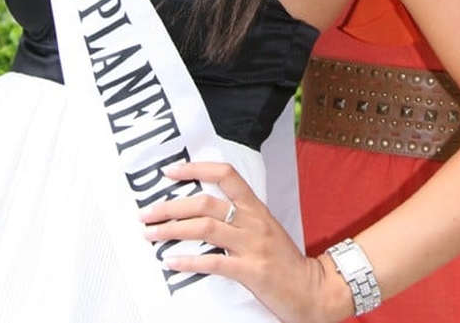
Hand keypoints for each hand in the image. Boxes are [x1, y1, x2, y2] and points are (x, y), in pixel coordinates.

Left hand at [140, 161, 333, 322]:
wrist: (313, 289)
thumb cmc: (285, 262)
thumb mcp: (265, 231)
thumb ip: (240, 219)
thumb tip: (202, 214)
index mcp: (257, 208)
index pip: (226, 175)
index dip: (196, 169)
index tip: (170, 172)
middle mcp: (253, 221)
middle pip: (206, 202)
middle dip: (171, 206)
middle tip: (146, 212)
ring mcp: (253, 245)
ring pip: (205, 227)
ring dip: (172, 230)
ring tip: (150, 235)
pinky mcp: (251, 271)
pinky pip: (214, 262)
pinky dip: (188, 261)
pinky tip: (170, 262)